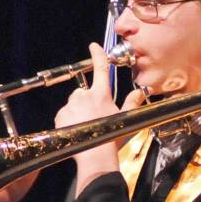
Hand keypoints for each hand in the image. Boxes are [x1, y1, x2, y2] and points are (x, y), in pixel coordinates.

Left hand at [55, 43, 144, 195]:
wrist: (95, 155)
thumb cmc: (112, 137)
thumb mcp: (125, 119)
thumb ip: (132, 103)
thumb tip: (140, 92)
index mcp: (101, 94)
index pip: (101, 68)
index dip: (98, 54)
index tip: (94, 46)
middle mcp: (85, 96)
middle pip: (84, 92)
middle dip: (86, 101)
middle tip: (94, 118)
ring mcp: (71, 105)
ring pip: (73, 104)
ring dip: (77, 112)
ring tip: (85, 127)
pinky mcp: (61, 115)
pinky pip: (64, 115)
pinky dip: (68, 121)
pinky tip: (77, 131)